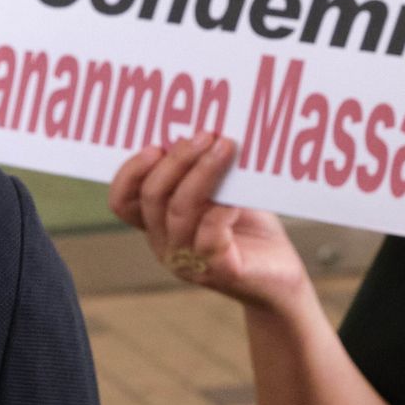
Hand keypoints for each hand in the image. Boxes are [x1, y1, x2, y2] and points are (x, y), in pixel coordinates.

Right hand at [108, 132, 312, 313]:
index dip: (130, 172)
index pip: (122, 201)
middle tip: (204, 134)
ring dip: (201, 173)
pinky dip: (221, 207)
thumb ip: (202, 171)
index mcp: (157, 224)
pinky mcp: (220, 272)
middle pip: (152, 198)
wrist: (282, 277)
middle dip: (176, 160)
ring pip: (180, 211)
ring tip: (225, 147)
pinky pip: (210, 235)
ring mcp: (190, 262)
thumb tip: (202, 126)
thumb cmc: (250, 230)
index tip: (154, 144)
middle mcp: (165, 244)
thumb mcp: (220, 193)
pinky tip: (237, 193)